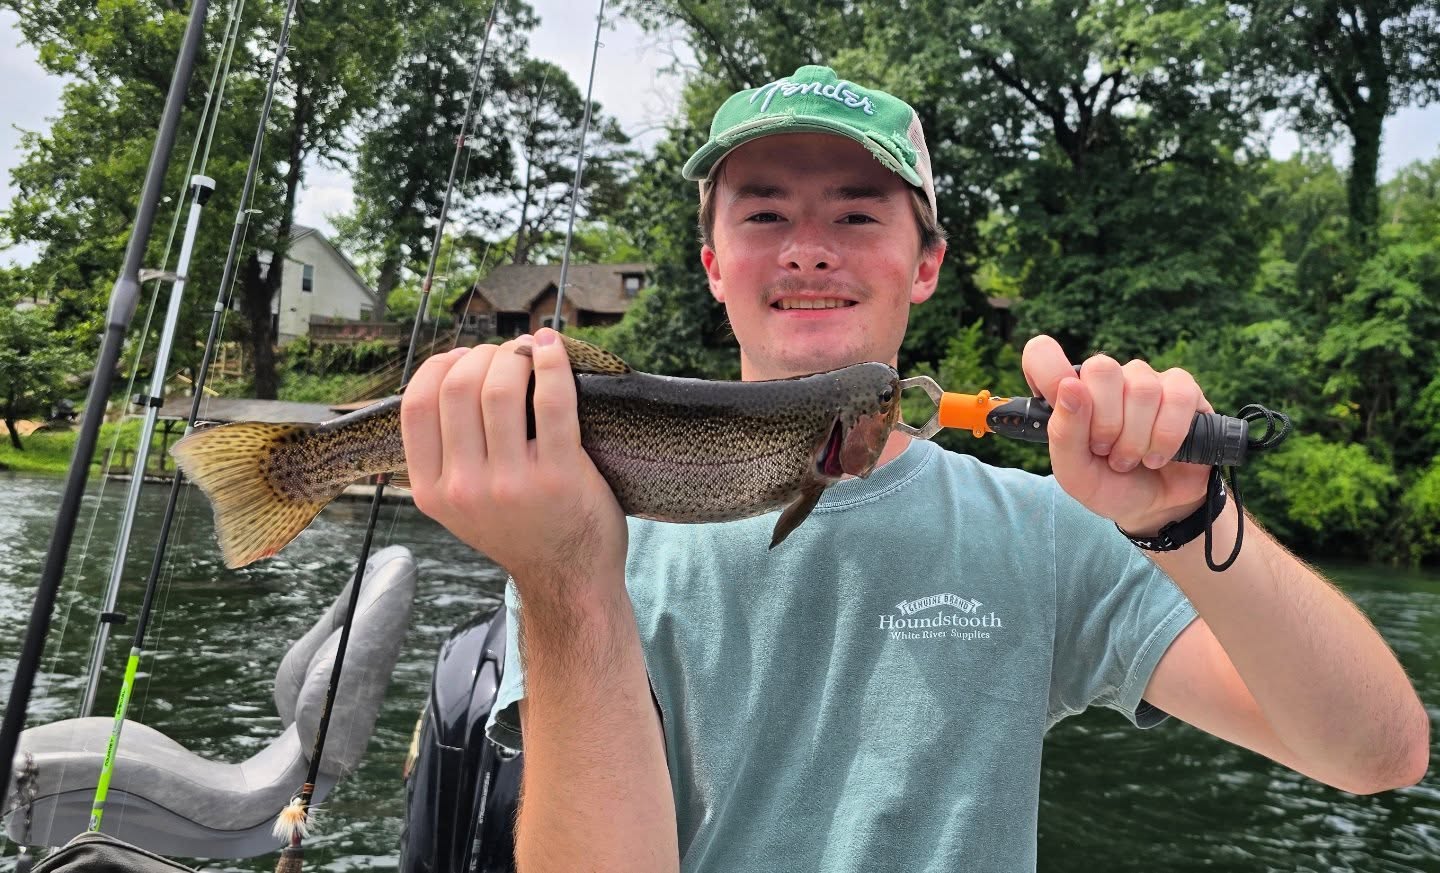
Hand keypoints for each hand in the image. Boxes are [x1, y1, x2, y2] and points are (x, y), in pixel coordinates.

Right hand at [400, 328, 628, 599]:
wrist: (569, 578)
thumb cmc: (521, 528)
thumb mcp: (463, 505)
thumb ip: (448, 456)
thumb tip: (452, 373)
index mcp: (431, 492)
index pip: (415, 406)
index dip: (438, 367)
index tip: (462, 357)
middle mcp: (464, 488)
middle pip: (458, 388)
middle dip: (482, 355)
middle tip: (506, 354)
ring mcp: (511, 484)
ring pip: (500, 388)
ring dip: (516, 355)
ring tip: (531, 352)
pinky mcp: (558, 475)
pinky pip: (551, 401)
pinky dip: (552, 363)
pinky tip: (553, 348)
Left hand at [1021, 335, 1212, 534]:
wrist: (1157, 509)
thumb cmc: (1110, 486)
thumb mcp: (1075, 473)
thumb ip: (1064, 434)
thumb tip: (1070, 387)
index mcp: (1071, 395)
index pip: (1043, 353)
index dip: (1047, 370)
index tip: (1057, 402)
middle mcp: (1107, 381)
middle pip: (1101, 368)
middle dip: (1106, 423)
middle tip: (1107, 451)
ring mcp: (1145, 381)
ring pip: (1142, 388)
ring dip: (1137, 438)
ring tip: (1132, 459)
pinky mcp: (1183, 389)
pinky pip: (1177, 397)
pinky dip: (1167, 436)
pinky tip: (1158, 455)